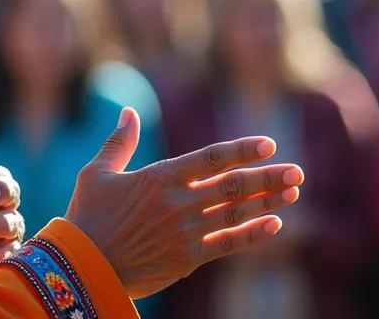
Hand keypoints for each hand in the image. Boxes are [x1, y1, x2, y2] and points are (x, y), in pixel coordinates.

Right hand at [65, 107, 303, 298]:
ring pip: (236, 213)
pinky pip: (229, 244)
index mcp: (159, 177)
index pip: (211, 158)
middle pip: (233, 186)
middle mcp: (177, 203)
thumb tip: (129, 112)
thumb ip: (119, 142)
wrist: (81, 268)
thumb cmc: (86, 217)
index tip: (268, 144)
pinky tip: (275, 224)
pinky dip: (253, 233)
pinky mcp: (187, 259)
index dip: (242, 150)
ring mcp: (185, 233)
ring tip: (293, 192)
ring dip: (268, 202)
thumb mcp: (95, 172)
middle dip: (269, 177)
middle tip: (297, 172)